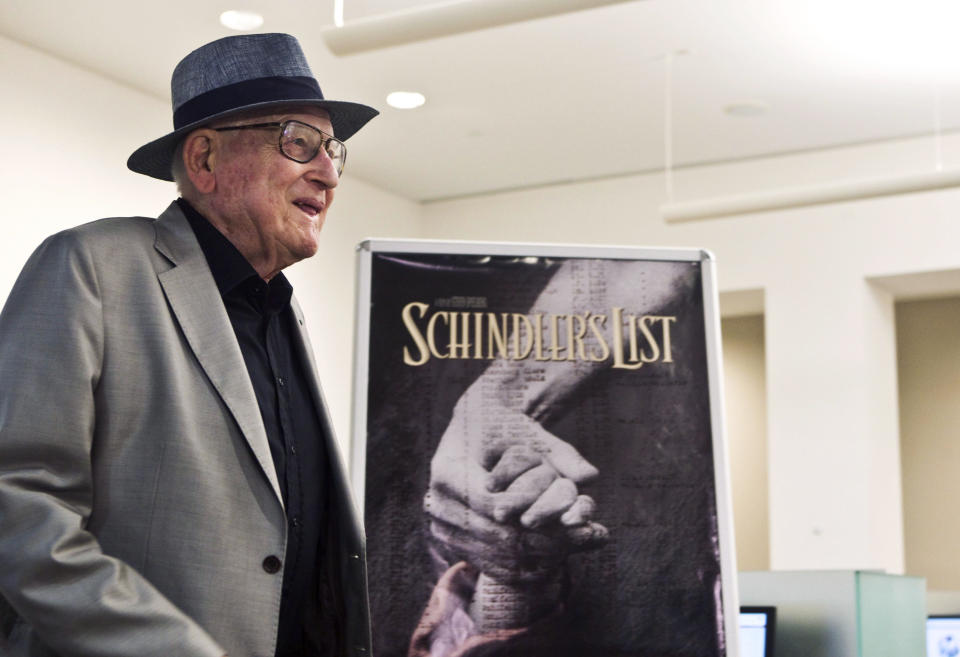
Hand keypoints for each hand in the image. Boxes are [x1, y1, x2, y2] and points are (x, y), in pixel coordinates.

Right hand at [424, 394, 606, 580]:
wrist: (473, 429)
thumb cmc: (502, 425)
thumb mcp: (530, 433)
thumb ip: (560, 454)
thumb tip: (590, 475)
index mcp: (448, 470)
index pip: (495, 508)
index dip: (538, 520)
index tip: (577, 524)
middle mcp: (437, 502)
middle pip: (497, 536)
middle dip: (546, 542)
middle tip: (588, 540)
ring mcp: (441, 526)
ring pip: (495, 556)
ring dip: (539, 559)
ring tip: (579, 550)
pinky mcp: (451, 542)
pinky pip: (488, 563)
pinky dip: (523, 566)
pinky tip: (555, 560)